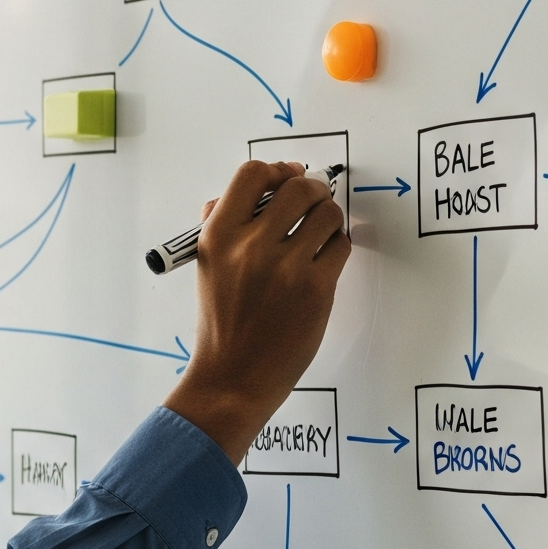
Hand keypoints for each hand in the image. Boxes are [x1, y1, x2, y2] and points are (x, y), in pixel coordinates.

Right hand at [163, 160, 350, 462]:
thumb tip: (247, 190)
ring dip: (329, 218)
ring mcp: (285, 267)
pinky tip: (324, 261)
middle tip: (313, 202)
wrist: (232, 377)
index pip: (252, 174)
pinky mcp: (315, 288)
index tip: (287, 178)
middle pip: (298, 187)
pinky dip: (337, 247)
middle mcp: (250, 246)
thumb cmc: (221, 325)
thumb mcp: (206, 267)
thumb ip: (220, 224)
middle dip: (311, 190)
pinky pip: (341, 245)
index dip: (276, 171)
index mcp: (218, 236)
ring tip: (320, 234)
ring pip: (327, 213)